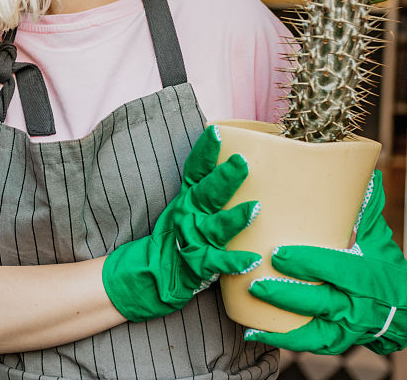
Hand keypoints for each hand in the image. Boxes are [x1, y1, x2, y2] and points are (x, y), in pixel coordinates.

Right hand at [102, 125, 261, 321]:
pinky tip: (251, 260)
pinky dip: (234, 262)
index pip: (196, 170)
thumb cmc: (175, 238)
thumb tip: (234, 164)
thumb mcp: (186, 208)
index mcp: (187, 199)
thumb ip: (206, 189)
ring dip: (234, 218)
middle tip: (241, 162)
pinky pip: (217, 263)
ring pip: (215, 227)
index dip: (205, 151)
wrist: (151, 274)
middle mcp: (189, 215)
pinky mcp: (198, 265)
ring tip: (255, 208)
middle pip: (208, 194)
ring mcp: (193, 240)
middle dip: (224, 178)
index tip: (216, 131)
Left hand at [243, 170, 406, 354]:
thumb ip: (365, 206)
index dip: (308, 262)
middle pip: (320, 301)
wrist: (405, 308)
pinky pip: (308, 344)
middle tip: (256, 281)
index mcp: (368, 275)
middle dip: (287, 292)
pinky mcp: (337, 341)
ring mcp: (348, 327)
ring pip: (312, 327)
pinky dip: (281, 340)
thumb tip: (364, 170)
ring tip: (251, 302)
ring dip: (280, 317)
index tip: (278, 252)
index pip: (337, 268)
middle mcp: (359, 305)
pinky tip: (253, 331)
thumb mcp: (376, 234)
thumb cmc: (383, 262)